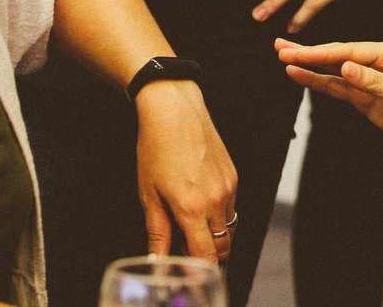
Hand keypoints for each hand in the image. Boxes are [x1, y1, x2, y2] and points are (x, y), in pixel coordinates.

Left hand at [133, 80, 237, 261]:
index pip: (206, 257)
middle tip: (182, 244)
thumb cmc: (157, 147)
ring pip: (228, 228)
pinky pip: (231, 207)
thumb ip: (157, 233)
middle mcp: (216, 200)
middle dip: (205, 254)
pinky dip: (218, 214)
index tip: (187, 272)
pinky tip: (199, 201)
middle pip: (222, 247)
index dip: (198, 271)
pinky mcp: (234, 175)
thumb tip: (158, 260)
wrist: (175, 110)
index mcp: (192, 208)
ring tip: (188, 221)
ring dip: (212, 234)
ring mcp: (228, 187)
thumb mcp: (149, 195)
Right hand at [276, 37, 382, 158]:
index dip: (322, 53)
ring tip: (283, 58)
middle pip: (337, 55)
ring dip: (309, 66)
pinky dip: (318, 83)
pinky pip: (337, 88)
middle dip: (308, 53)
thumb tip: (344, 67)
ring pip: (333, 70)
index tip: (298, 53)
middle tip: (279, 47)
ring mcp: (369, 79)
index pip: (349, 51)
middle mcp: (378, 61)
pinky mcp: (364, 97)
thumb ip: (373, 81)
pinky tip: (301, 76)